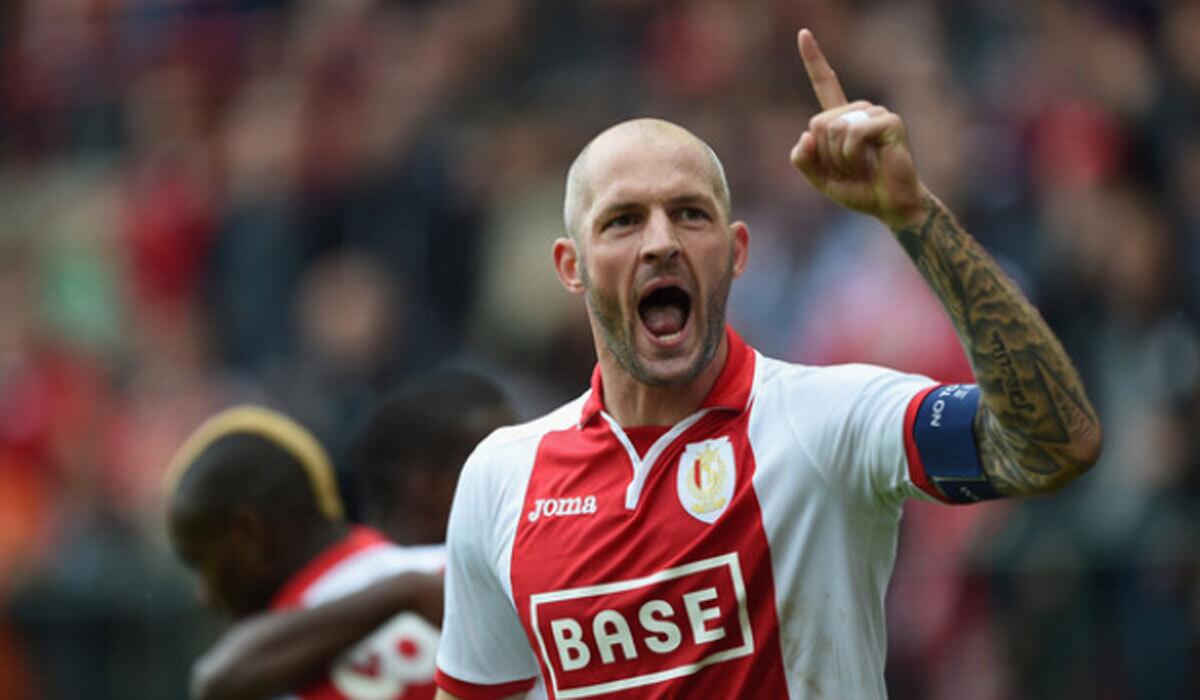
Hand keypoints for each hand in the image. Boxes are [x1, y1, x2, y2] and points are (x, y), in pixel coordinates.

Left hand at [790, 29, 928, 229]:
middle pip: (818, 122)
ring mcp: (875, 113)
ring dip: (840, 158)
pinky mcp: (889, 122)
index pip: (825, 83)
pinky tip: (870, 160)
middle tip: (848, 169)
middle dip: (825, 155)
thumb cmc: (859, 190)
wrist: (889, 204)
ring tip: (860, 167)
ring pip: (834, 128)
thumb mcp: (820, 179)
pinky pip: (854, 133)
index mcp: (841, 118)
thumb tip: (805, 136)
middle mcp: (858, 111)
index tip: (803, 33)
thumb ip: (803, 160)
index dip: (813, 59)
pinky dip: (852, 153)